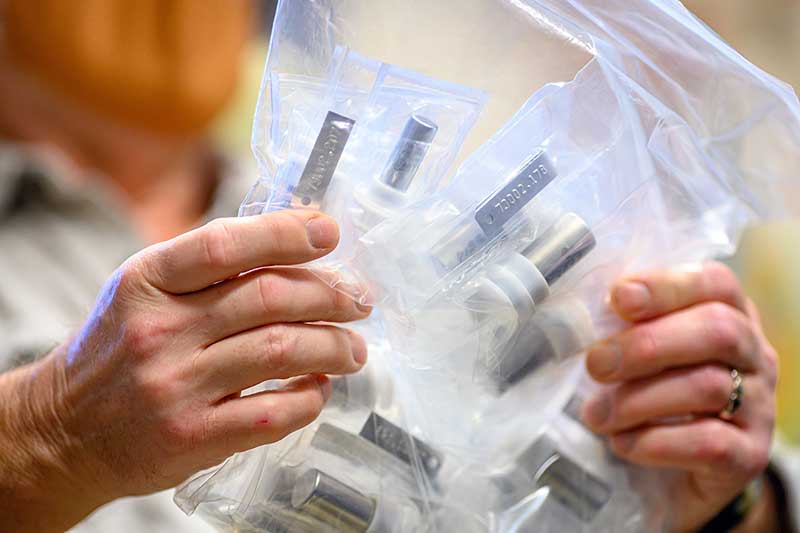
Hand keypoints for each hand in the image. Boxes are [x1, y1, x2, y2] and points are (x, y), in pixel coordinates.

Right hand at [0, 210, 369, 531]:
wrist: (63, 430)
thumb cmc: (118, 349)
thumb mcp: (143, 291)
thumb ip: (208, 268)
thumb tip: (296, 243)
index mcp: (147, 281)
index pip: (225, 244)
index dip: (286, 233)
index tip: (330, 232)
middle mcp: (159, 330)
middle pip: (268, 296)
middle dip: (330, 294)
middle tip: (360, 300)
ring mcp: (175, 386)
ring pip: (281, 350)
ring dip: (334, 346)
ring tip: (355, 348)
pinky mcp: (191, 437)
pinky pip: (272, 413)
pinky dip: (309, 397)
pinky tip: (320, 388)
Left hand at [581, 262, 777, 531]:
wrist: (673, 474)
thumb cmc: (649, 396)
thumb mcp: (640, 354)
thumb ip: (624, 327)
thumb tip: (579, 313)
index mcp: (729, 314)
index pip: (714, 283)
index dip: (666, 286)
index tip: (618, 297)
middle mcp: (754, 356)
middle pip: (717, 331)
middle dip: (647, 345)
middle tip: (596, 364)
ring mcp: (759, 407)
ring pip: (709, 388)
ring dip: (639, 399)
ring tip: (595, 414)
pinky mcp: (750, 457)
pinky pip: (709, 443)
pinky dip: (655, 441)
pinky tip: (621, 442)